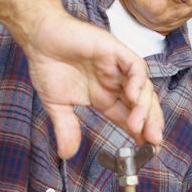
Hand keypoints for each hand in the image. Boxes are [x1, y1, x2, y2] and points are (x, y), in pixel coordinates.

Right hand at [24, 9, 163, 159]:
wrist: (39, 37)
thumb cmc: (48, 65)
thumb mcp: (57, 105)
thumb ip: (65, 128)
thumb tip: (66, 154)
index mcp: (105, 97)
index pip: (130, 118)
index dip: (141, 133)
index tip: (147, 150)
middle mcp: (115, 83)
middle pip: (142, 106)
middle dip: (150, 124)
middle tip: (153, 142)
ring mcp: (118, 67)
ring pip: (143, 88)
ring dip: (144, 108)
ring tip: (138, 126)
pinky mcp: (116, 51)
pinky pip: (135, 67)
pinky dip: (138, 81)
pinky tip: (132, 96)